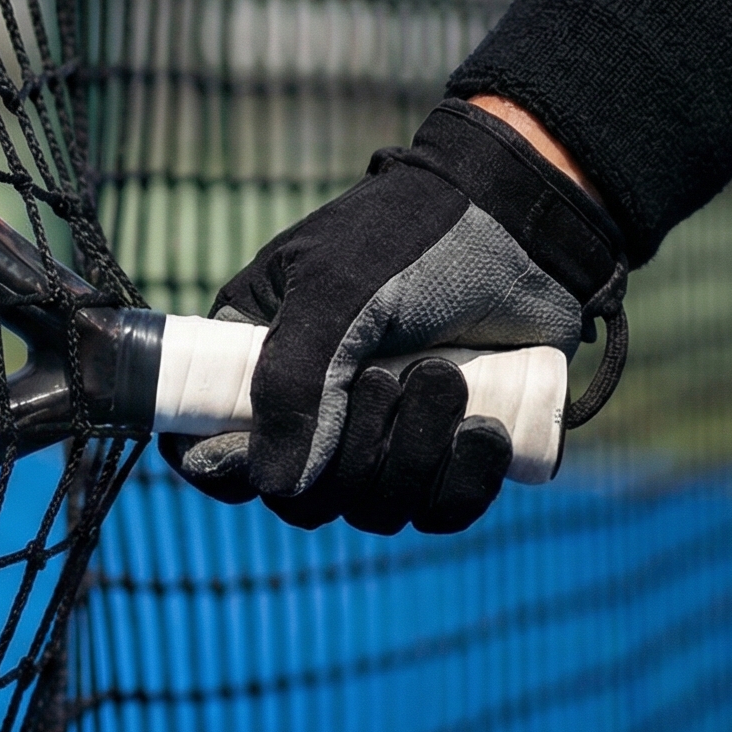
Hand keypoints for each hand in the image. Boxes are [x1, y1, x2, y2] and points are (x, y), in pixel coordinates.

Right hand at [158, 100, 627, 533]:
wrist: (522, 220)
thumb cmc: (413, 236)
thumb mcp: (336, 293)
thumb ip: (292, 383)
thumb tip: (274, 488)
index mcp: (257, 357)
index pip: (208, 444)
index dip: (227, 470)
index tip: (260, 463)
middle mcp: (314, 407)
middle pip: (302, 498)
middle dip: (351, 458)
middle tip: (390, 381)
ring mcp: (383, 435)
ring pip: (374, 508)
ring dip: (413, 457)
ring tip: (448, 379)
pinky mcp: (448, 451)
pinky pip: (440, 511)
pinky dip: (462, 484)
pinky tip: (486, 432)